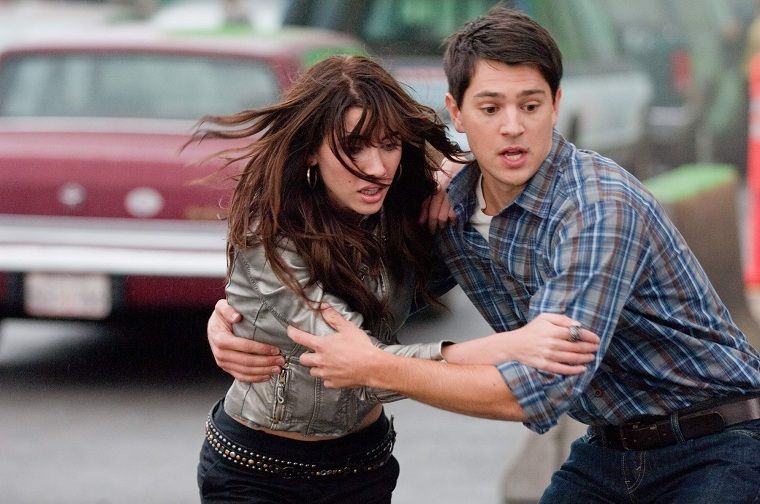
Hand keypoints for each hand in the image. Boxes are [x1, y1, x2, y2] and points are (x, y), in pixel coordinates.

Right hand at [208, 299, 283, 381]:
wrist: (213, 327)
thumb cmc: (221, 316)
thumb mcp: (221, 307)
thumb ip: (227, 310)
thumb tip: (237, 317)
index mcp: (220, 339)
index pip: (245, 346)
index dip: (262, 349)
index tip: (276, 349)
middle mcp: (220, 354)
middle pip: (247, 361)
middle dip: (266, 362)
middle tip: (281, 360)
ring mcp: (223, 363)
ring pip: (245, 371)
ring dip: (263, 371)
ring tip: (277, 369)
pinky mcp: (227, 368)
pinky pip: (241, 377)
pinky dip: (255, 378)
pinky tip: (267, 376)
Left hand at [287, 305, 381, 387]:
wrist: (372, 367)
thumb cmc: (361, 347)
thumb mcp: (348, 328)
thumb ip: (334, 317)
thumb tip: (324, 307)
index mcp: (322, 346)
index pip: (300, 338)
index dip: (293, 333)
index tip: (290, 331)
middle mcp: (321, 360)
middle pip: (303, 359)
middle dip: (306, 354)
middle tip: (313, 351)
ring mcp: (326, 373)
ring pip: (312, 371)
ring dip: (316, 366)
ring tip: (324, 362)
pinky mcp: (333, 383)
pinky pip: (325, 381)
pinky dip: (327, 377)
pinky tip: (334, 372)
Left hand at [418, 159, 464, 232]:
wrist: (461, 162)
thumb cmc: (449, 169)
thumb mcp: (438, 175)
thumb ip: (432, 188)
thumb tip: (425, 201)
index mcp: (434, 186)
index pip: (425, 203)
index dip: (423, 215)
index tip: (421, 223)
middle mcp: (440, 191)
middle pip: (433, 211)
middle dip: (432, 223)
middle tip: (432, 231)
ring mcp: (449, 194)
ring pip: (443, 213)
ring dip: (442, 222)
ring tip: (442, 227)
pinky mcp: (459, 195)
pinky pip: (454, 210)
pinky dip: (453, 218)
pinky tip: (453, 222)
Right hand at [443, 313, 599, 374]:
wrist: (513, 345)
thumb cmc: (530, 330)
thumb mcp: (544, 318)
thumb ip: (561, 319)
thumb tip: (578, 325)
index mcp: (553, 330)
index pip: (577, 334)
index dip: (589, 336)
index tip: (596, 339)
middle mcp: (553, 344)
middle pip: (577, 347)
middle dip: (590, 348)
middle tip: (597, 348)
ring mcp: (549, 356)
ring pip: (572, 358)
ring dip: (585, 358)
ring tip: (592, 357)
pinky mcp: (545, 366)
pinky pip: (563, 369)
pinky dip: (575, 370)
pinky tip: (582, 369)